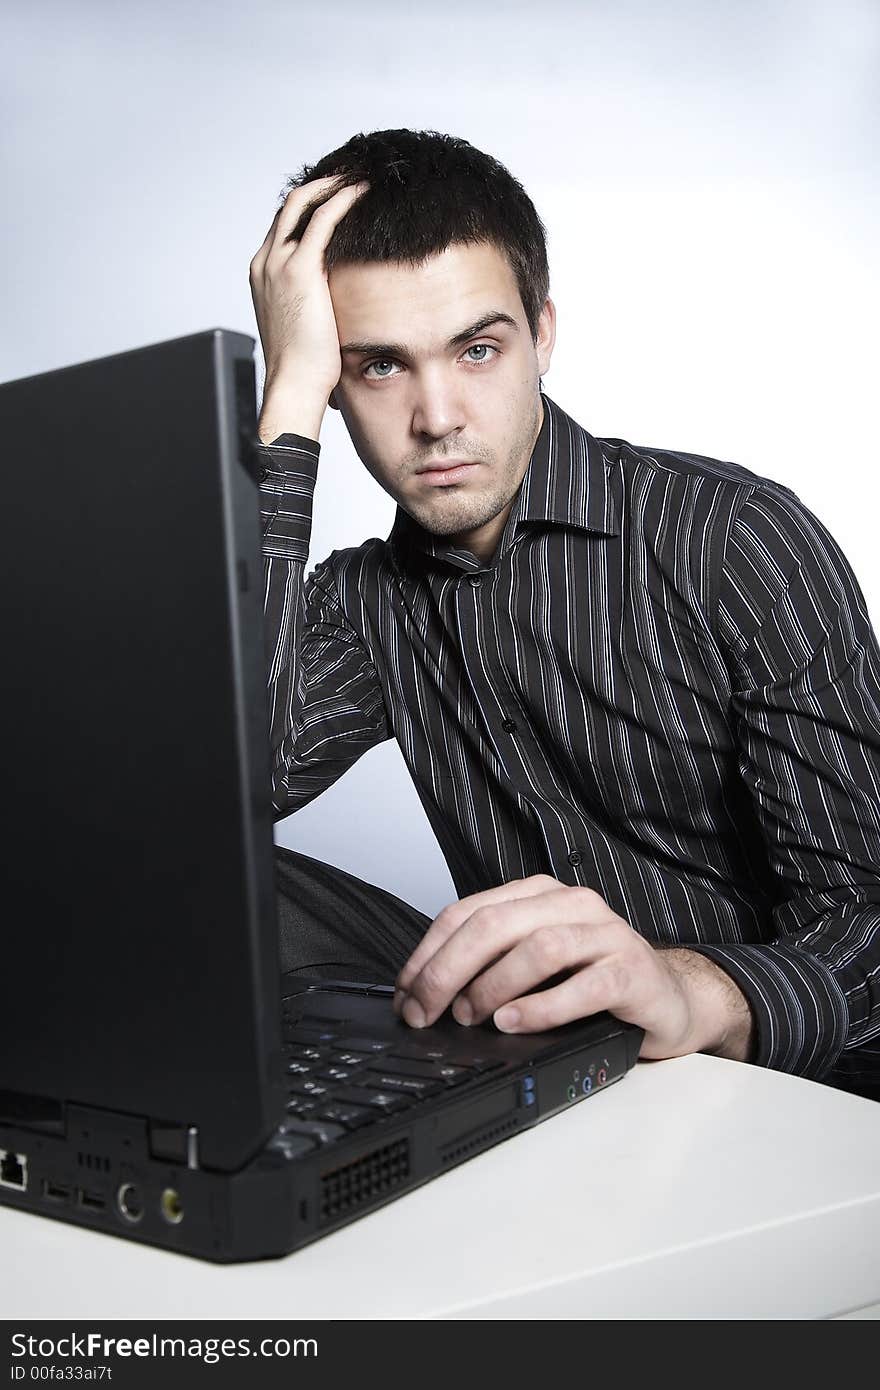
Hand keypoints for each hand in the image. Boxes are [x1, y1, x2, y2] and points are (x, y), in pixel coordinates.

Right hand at [249, 175, 368, 439]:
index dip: (310, 205)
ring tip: (361, 176)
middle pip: (290, 205)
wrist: (293, 385)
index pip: (285, 225)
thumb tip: (339, 307)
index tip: (337, 195)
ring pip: (303, 202)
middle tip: (351, 175)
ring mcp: (278, 263)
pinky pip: (323, 218)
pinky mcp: (299, 269)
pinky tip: (364, 192)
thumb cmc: (303, 368)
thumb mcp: (305, 326)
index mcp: (263, 274)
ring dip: (333, 184)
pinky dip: (343, 199)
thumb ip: (315, 304)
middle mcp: (265, 262)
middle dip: (321, 185)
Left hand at [393, 874, 754, 1061]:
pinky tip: (514, 1024)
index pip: (468, 912)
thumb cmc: (595, 982)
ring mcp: (607, 934)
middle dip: (447, 970)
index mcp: (540, 895)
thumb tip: (425, 997)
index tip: (405, 994)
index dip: (428, 954)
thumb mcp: (536, 965)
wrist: (670, 998)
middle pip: (494, 925)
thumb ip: (490, 965)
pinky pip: (584, 985)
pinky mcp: (633, 971)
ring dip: (493, 985)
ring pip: (537, 948)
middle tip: (425, 1011)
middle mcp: (572, 905)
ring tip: (471, 1017)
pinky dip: (542, 1007)